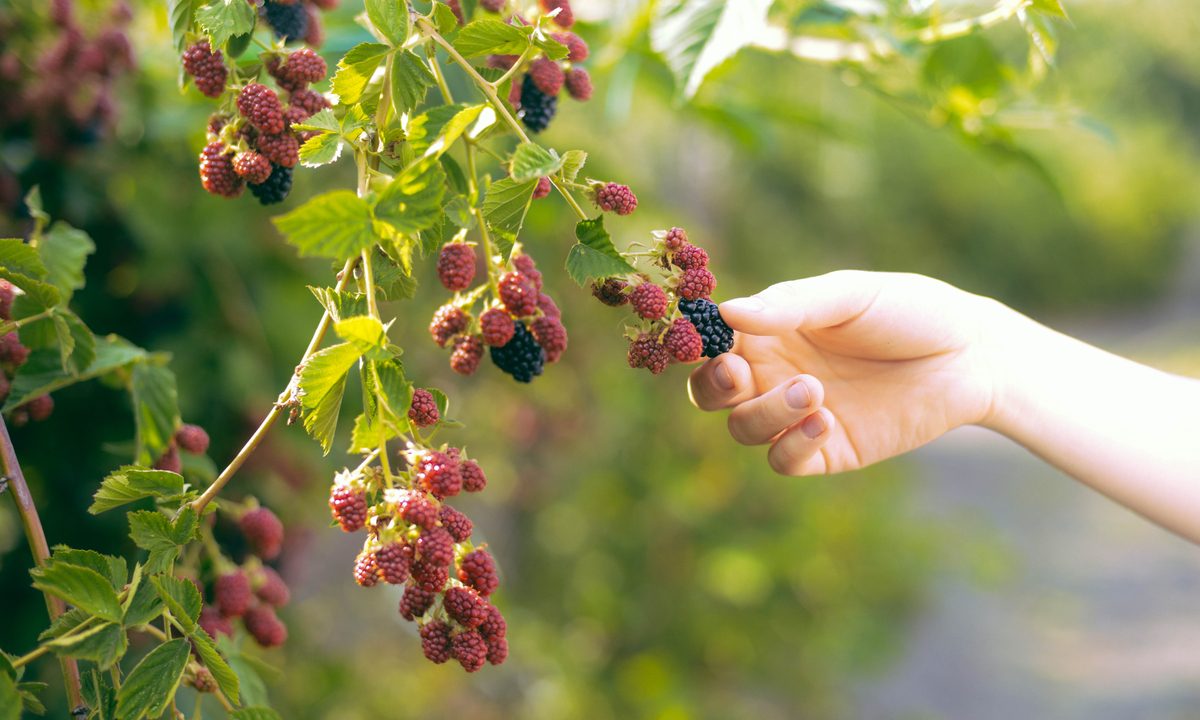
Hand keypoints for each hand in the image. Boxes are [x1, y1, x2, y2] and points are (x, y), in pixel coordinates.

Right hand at [688, 271, 1001, 474]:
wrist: (972, 356)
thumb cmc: (909, 311)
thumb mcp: (851, 295)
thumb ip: (791, 304)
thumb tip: (726, 312)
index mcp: (769, 329)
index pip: (711, 342)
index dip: (699, 346)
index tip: (715, 342)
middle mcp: (773, 373)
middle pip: (710, 393)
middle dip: (713, 387)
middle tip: (739, 374)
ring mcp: (797, 415)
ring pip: (744, 429)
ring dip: (766, 413)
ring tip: (812, 390)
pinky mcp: (826, 450)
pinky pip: (784, 461)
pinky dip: (792, 446)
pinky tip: (825, 422)